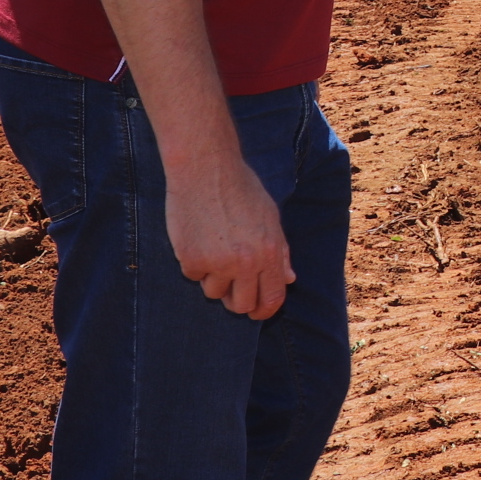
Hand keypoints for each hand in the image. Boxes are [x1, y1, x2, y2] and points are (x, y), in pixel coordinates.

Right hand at [164, 151, 293, 317]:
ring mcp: (218, 263)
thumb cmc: (240, 186)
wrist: (205, 167)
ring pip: (214, 293)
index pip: (273, 297)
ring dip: (212, 278)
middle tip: (230, 288)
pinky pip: (193, 275)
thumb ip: (280, 250)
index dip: (265, 310)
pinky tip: (196, 236)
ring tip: (212, 247)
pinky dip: (193, 262)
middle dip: (237, 302)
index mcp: (270, 251)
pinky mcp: (192, 259)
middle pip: (242, 305)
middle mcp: (247, 262)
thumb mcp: (270, 215)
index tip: (256, 312)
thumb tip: (288, 278)